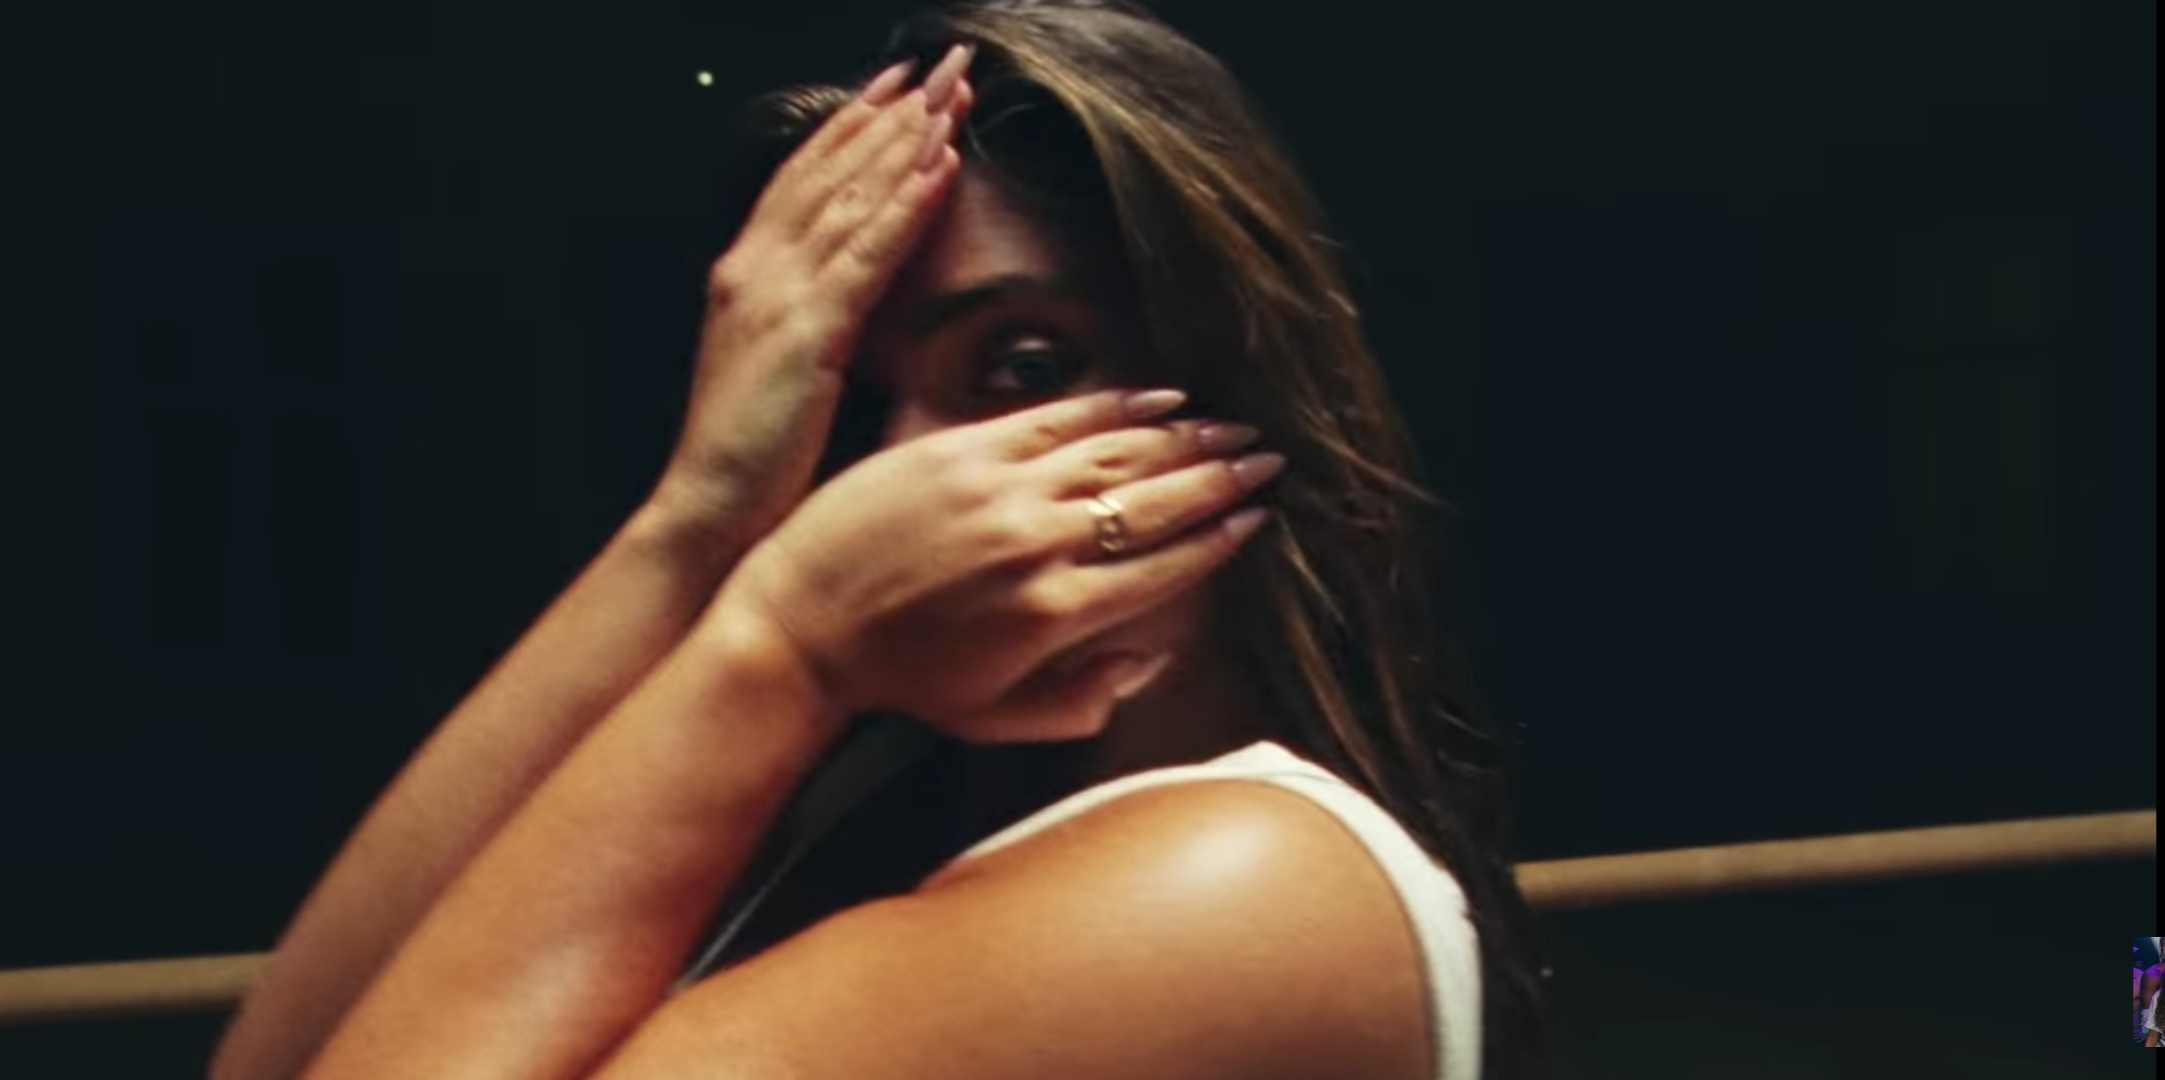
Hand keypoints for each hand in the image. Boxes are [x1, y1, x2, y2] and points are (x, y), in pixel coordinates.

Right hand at [653, 46, 976, 541]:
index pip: (802, 178)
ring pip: (852, 198)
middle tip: (943, 64)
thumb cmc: (749, 456)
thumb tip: (844, 298)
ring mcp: (777, 296)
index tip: (896, 85)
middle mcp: (753, 269)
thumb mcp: (777, 368)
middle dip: (890, 113)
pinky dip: (906, 204)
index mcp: (744, 275)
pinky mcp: (805, 332)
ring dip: (908, 141)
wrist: (707, 508)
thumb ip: (804, 320)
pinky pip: (867, 253)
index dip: (850, 127)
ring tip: (953, 94)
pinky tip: (942, 165)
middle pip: (830, 170)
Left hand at [713, 389, 1281, 742]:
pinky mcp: (965, 447)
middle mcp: (1041, 546)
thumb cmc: (900, 680)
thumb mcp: (996, 719)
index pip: (1166, 567)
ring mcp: (1003, 489)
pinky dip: (1118, 406)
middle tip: (1270, 462)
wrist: (801, 625)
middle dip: (1223, 480)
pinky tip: (1161, 399)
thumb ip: (1083, 701)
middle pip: (1158, 502)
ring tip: (1233, 430)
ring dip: (1187, 439)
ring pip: (1120, 453)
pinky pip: (1060, 418)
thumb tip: (1149, 660)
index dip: (1220, 540)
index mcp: (1057, 615)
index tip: (1257, 520)